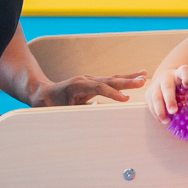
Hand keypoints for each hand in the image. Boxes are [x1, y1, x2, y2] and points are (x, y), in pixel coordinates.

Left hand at [31, 70, 145, 107]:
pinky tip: (137, 76)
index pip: (98, 88)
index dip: (112, 93)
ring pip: (112, 78)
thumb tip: (97, 107)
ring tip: (144, 76)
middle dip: (126, 82)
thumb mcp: (60, 110)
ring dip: (129, 78)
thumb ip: (77, 110)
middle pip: (109, 80)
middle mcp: (86, 79)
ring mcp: (90, 79)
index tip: (125, 99)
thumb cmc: (50, 104)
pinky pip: (111, 81)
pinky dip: (124, 79)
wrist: (43, 93)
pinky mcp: (94, 82)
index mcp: (77, 85)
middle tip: (142, 82)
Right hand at [145, 65, 187, 123]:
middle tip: (174, 111)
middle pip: (167, 87)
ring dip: (160, 110)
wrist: (167, 79)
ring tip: (167, 121)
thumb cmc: (183, 85)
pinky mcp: (149, 93)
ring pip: (155, 97)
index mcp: (180, 73)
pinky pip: (151, 105)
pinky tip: (163, 121)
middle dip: (169, 99)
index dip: (186, 76)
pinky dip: (156, 114)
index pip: (184, 71)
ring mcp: (156, 85)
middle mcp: (166, 77)